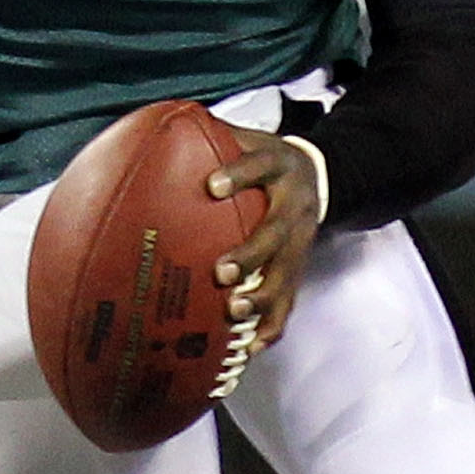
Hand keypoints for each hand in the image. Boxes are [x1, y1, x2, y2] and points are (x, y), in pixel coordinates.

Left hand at [208, 128, 325, 348]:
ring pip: (286, 275)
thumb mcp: (248, 137)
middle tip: (222, 271)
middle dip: (251, 254)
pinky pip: (289, 303)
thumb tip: (156, 125)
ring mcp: (300, 242)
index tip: (212, 185)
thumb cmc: (264, 159)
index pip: (259, 166)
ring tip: (234, 311)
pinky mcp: (299, 269)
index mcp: (278, 166)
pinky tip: (248, 348)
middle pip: (277, 234)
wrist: (318, 175)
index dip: (239, 175)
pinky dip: (270, 327)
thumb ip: (210, 135)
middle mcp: (293, 206)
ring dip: (262, 297)